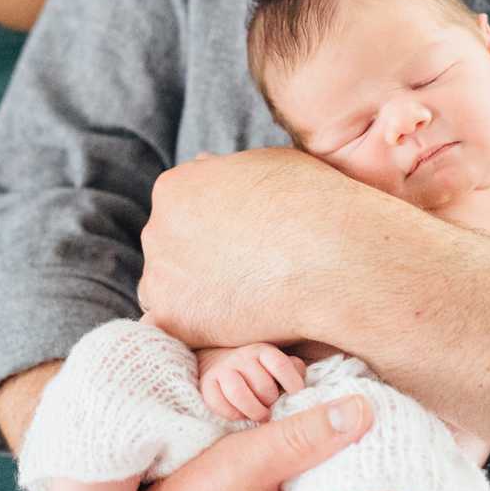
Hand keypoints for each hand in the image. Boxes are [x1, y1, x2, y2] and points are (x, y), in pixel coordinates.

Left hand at [138, 148, 366, 347]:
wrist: (333, 258)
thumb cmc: (311, 204)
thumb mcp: (265, 163)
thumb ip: (223, 171)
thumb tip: (202, 165)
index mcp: (173, 188)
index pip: (178, 211)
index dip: (210, 229)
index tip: (241, 243)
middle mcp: (156, 229)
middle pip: (169, 249)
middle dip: (199, 260)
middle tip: (245, 272)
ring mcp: (160, 276)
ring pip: (169, 289)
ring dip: (197, 295)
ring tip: (246, 297)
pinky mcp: (173, 319)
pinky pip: (180, 326)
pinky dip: (204, 327)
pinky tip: (239, 321)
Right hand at [197, 344, 307, 421]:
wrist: (220, 361)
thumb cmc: (257, 369)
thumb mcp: (276, 365)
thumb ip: (292, 370)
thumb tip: (304, 385)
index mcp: (264, 350)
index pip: (281, 365)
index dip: (292, 384)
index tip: (296, 396)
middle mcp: (243, 357)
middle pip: (262, 385)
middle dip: (270, 402)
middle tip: (272, 408)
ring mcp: (223, 369)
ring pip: (239, 394)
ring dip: (252, 411)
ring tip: (259, 416)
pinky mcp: (207, 383)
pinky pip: (217, 402)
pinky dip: (231, 414)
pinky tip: (240, 416)